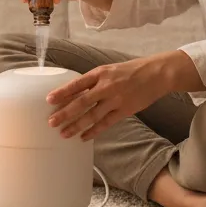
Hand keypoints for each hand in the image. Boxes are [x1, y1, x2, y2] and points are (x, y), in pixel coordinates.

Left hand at [46, 51, 203, 139]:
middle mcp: (107, 86)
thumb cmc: (131, 70)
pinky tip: (84, 137)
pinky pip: (106, 123)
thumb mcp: (110, 69)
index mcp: (101, 72)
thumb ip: (94, 80)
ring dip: (76, 125)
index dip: (62, 92)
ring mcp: (116, 99)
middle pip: (82, 101)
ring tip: (64, 133)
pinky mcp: (125, 110)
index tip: (49, 100)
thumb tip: (74, 92)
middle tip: (51, 121)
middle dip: (65, 112)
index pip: (77, 83)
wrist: (156, 73)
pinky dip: (94, 131)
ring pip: (92, 115)